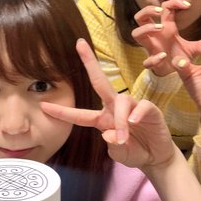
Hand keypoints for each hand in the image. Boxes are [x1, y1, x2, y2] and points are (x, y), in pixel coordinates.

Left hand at [40, 38, 175, 172]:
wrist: (156, 157)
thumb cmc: (134, 151)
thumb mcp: (119, 154)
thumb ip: (112, 146)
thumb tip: (107, 134)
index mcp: (102, 119)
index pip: (79, 115)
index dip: (62, 112)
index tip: (43, 105)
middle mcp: (114, 108)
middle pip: (99, 81)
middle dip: (89, 62)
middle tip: (79, 44)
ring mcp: (132, 106)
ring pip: (122, 102)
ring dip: (120, 121)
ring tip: (123, 138)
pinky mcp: (150, 109)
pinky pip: (141, 106)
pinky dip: (136, 114)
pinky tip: (134, 123)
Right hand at [132, 0, 200, 75]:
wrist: (174, 75)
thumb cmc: (179, 56)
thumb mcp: (192, 49)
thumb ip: (200, 46)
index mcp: (166, 28)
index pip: (164, 8)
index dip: (174, 2)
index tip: (187, 5)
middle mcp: (155, 36)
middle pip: (141, 17)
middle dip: (148, 10)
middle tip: (160, 11)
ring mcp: (151, 48)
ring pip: (136, 33)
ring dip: (146, 28)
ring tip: (160, 28)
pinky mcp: (151, 63)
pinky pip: (146, 60)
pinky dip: (154, 58)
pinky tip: (163, 56)